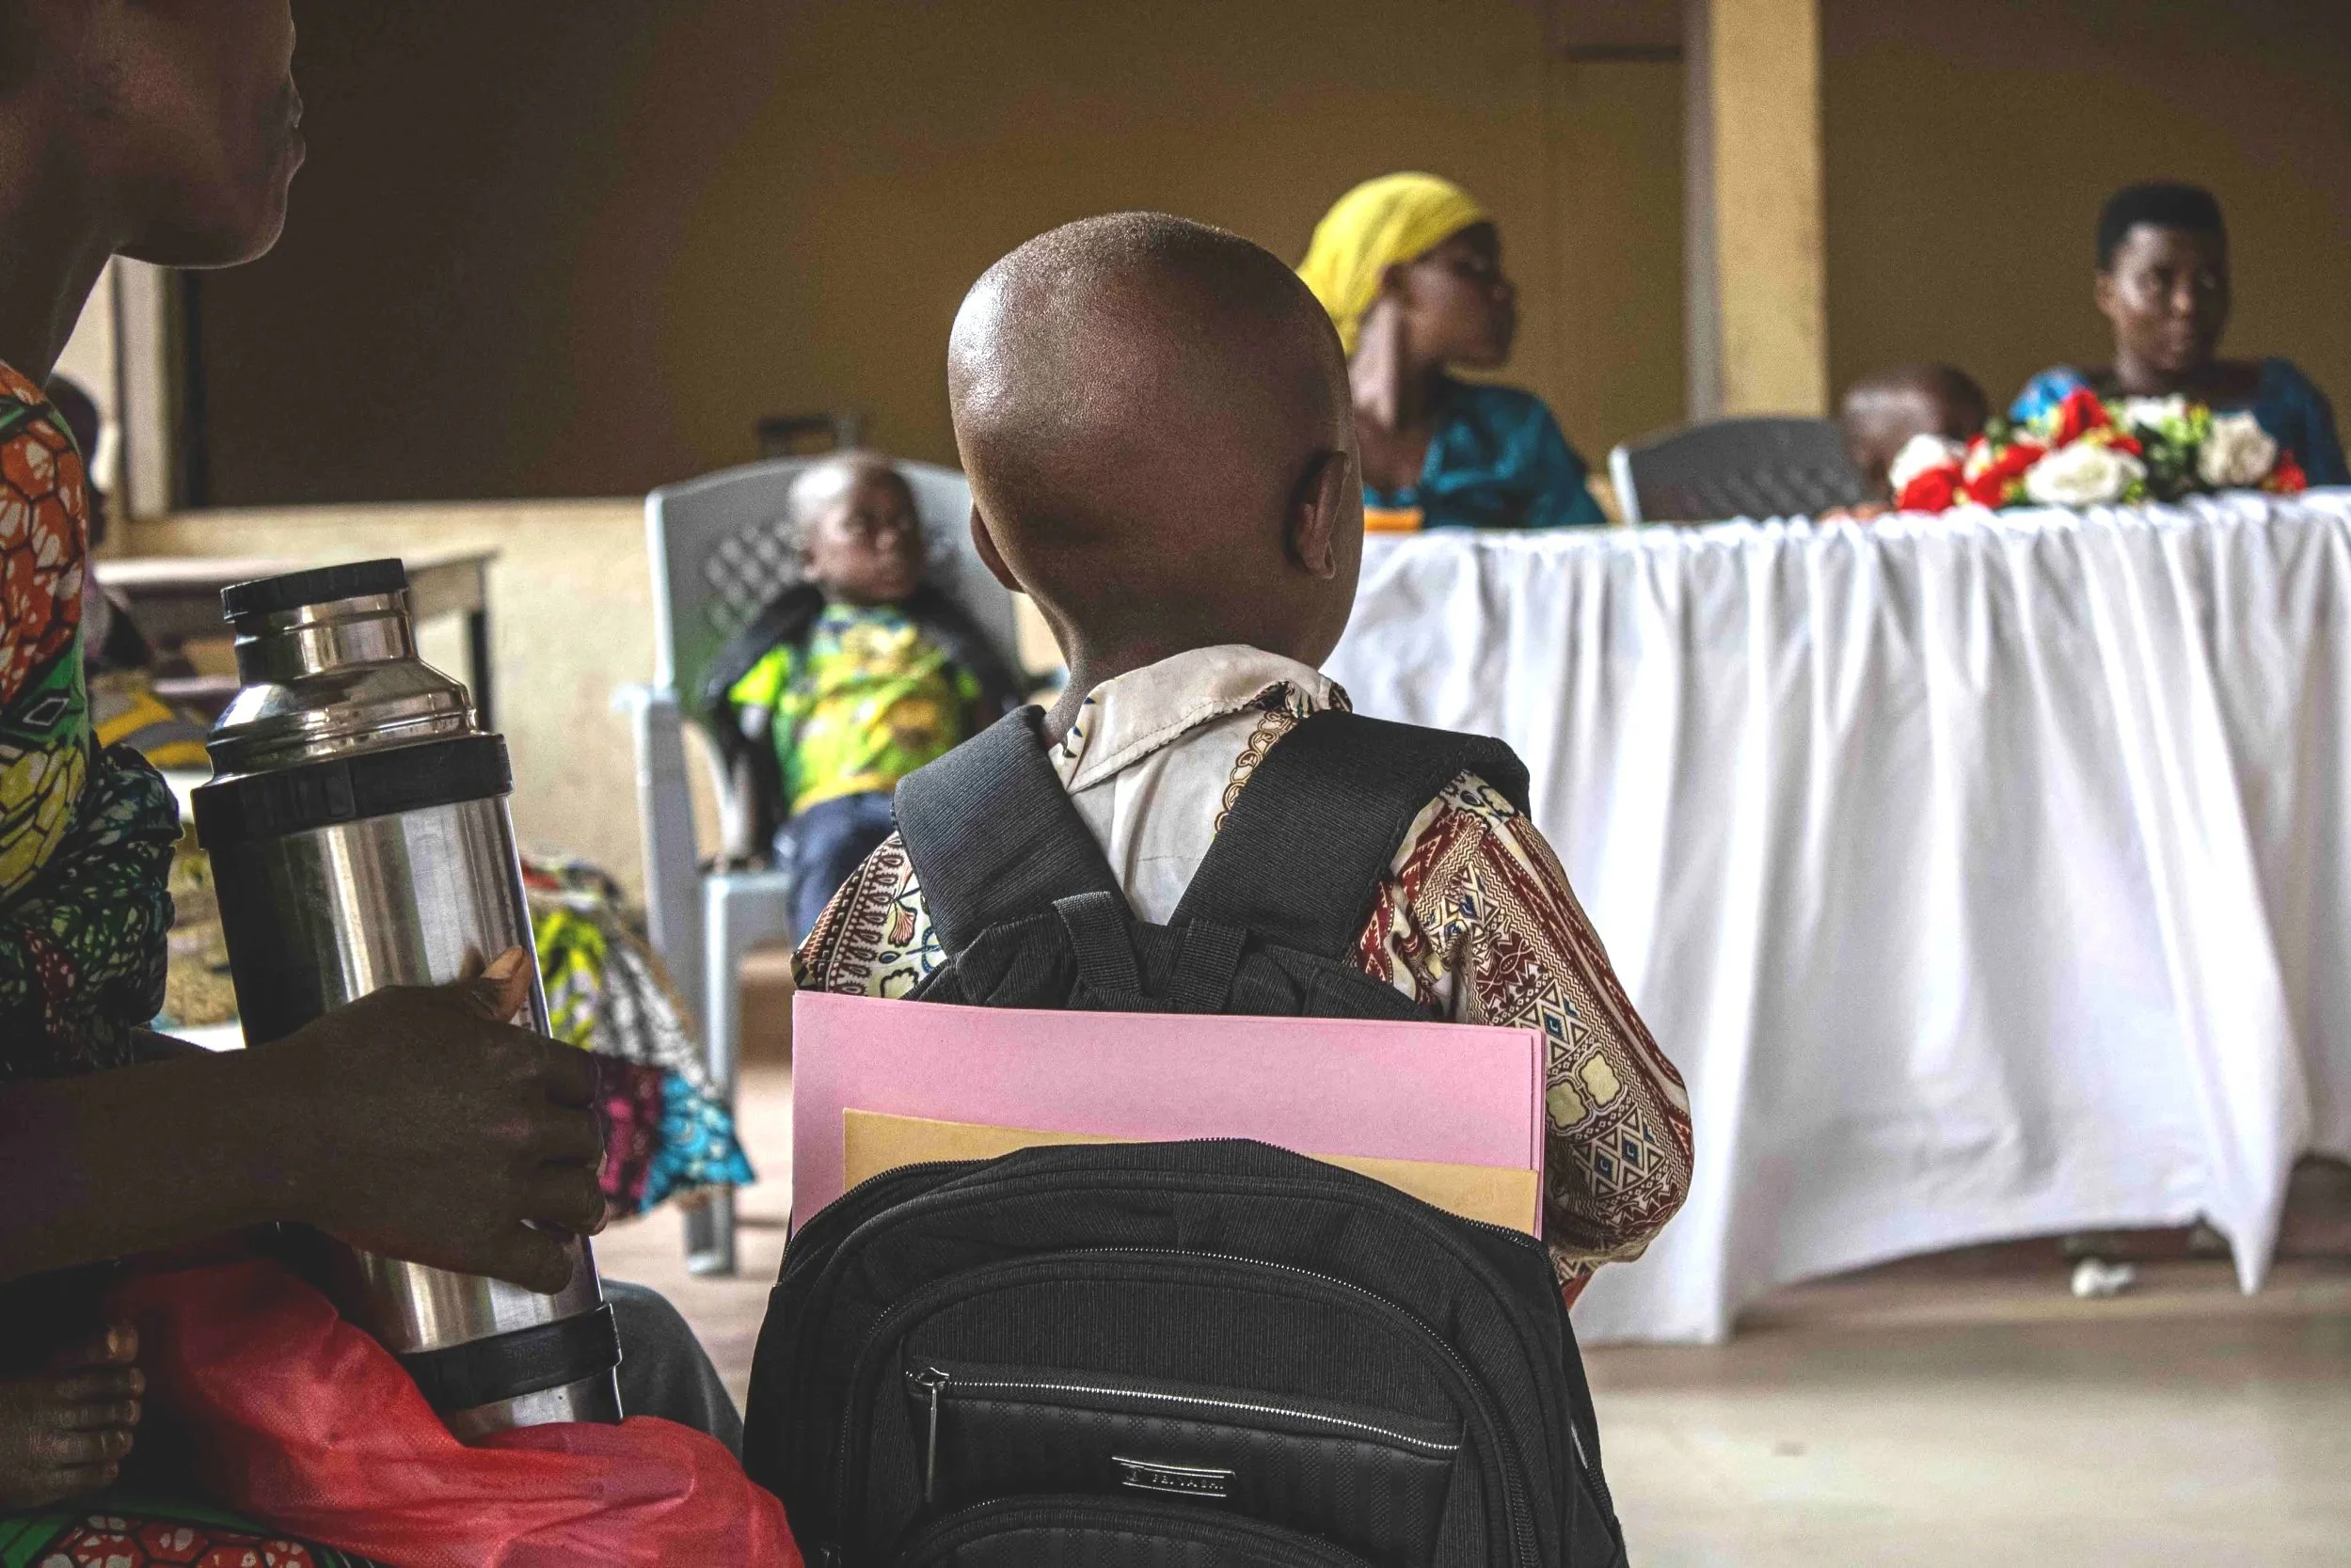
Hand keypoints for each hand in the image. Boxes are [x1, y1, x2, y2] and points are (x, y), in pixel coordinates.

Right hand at [248, 949, 606, 1292]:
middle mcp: (524, 1122)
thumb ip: (477, 996)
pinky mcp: (476, 1241)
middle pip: (586, 1139)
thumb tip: (517, 964)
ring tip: (572, 1213)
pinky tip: (548, 1261)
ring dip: (579, 1206)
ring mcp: (505, 1185)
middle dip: (574, 1148)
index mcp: (518, 1061)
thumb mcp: (414, 1008)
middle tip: (562, 1160)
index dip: (574, 1092)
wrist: (285, 1130)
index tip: (563, 1105)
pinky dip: (554, 1266)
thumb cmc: (340, 1059)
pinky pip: (547, 1265)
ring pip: (581, 1201)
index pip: (583, 1078)